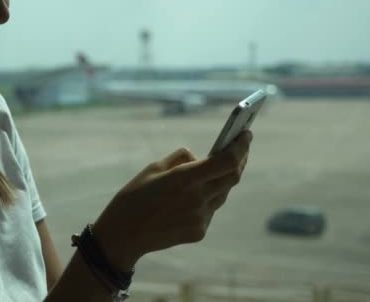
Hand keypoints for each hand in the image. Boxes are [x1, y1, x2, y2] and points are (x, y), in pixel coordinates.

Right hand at [92, 131, 252, 271]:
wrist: (123, 235)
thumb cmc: (134, 197)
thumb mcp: (153, 168)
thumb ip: (180, 159)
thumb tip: (199, 158)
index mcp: (185, 178)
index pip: (227, 161)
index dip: (241, 146)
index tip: (246, 134)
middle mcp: (197, 199)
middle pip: (233, 177)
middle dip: (240, 160)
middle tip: (241, 148)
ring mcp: (200, 218)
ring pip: (222, 194)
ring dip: (223, 180)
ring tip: (222, 167)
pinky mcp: (198, 232)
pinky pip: (210, 210)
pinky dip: (208, 198)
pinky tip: (198, 194)